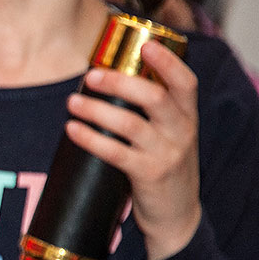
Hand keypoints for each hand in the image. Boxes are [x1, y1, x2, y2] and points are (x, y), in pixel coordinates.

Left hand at [65, 40, 201, 259]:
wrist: (176, 215)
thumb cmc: (164, 165)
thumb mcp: (169, 135)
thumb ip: (151, 111)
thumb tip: (109, 80)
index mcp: (187, 116)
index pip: (185, 82)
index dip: (167, 62)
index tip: (145, 44)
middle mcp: (181, 132)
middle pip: (153, 97)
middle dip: (119, 83)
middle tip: (90, 76)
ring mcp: (166, 154)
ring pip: (130, 124)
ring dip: (96, 110)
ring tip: (71, 102)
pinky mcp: (149, 175)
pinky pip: (115, 153)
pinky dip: (90, 139)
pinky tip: (72, 129)